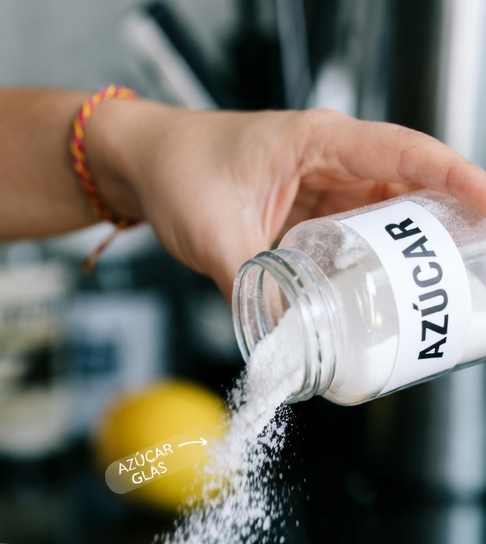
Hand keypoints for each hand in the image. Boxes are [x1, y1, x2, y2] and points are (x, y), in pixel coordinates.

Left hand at [87, 104, 485, 297]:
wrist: (141, 167)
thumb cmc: (175, 172)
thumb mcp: (212, 235)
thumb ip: (248, 290)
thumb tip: (278, 349)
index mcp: (317, 142)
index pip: (405, 154)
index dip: (456, 180)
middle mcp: (329, 159)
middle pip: (408, 187)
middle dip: (445, 225)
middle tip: (472, 267)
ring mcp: (321, 186)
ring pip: (384, 215)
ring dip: (411, 249)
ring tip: (439, 287)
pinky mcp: (307, 214)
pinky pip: (353, 236)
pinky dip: (371, 262)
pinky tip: (383, 292)